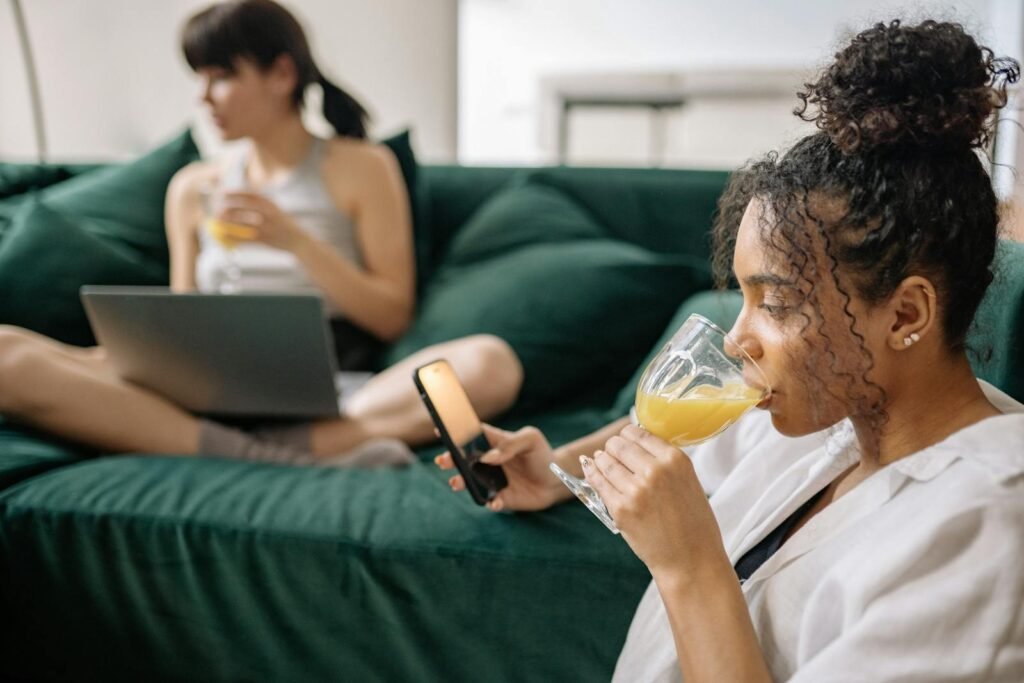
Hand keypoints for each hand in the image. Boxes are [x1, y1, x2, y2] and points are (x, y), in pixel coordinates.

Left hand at [217, 191, 307, 251]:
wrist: (299, 240)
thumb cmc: (283, 226)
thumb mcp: (274, 211)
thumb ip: (259, 206)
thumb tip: (238, 202)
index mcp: (270, 203)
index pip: (249, 194)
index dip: (234, 193)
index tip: (222, 194)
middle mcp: (269, 212)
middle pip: (244, 206)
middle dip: (229, 207)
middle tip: (218, 210)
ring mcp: (267, 226)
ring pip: (243, 222)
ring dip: (229, 222)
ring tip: (219, 223)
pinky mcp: (266, 239)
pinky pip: (245, 237)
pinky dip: (234, 237)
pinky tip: (225, 237)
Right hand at [434, 424, 568, 511]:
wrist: (557, 481)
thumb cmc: (543, 456)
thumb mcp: (531, 440)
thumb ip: (510, 444)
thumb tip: (488, 458)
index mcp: (495, 442)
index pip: (473, 435)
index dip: (456, 432)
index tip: (439, 430)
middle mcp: (490, 461)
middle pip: (465, 459)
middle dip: (451, 459)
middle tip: (442, 461)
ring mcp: (493, 480)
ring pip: (471, 481)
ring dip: (461, 482)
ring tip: (455, 483)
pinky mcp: (500, 497)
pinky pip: (489, 501)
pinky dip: (489, 503)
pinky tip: (494, 502)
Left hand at [582, 424, 726, 575]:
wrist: (691, 560)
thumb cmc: (693, 524)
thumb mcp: (688, 481)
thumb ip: (664, 461)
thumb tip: (635, 443)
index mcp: (675, 460)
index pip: (637, 432)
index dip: (627, 436)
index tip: (624, 441)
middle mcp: (655, 471)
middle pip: (618, 445)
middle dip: (612, 448)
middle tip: (611, 453)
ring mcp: (636, 490)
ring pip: (605, 461)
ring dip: (600, 460)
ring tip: (599, 461)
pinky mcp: (621, 509)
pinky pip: (598, 483)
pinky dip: (592, 475)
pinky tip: (591, 471)